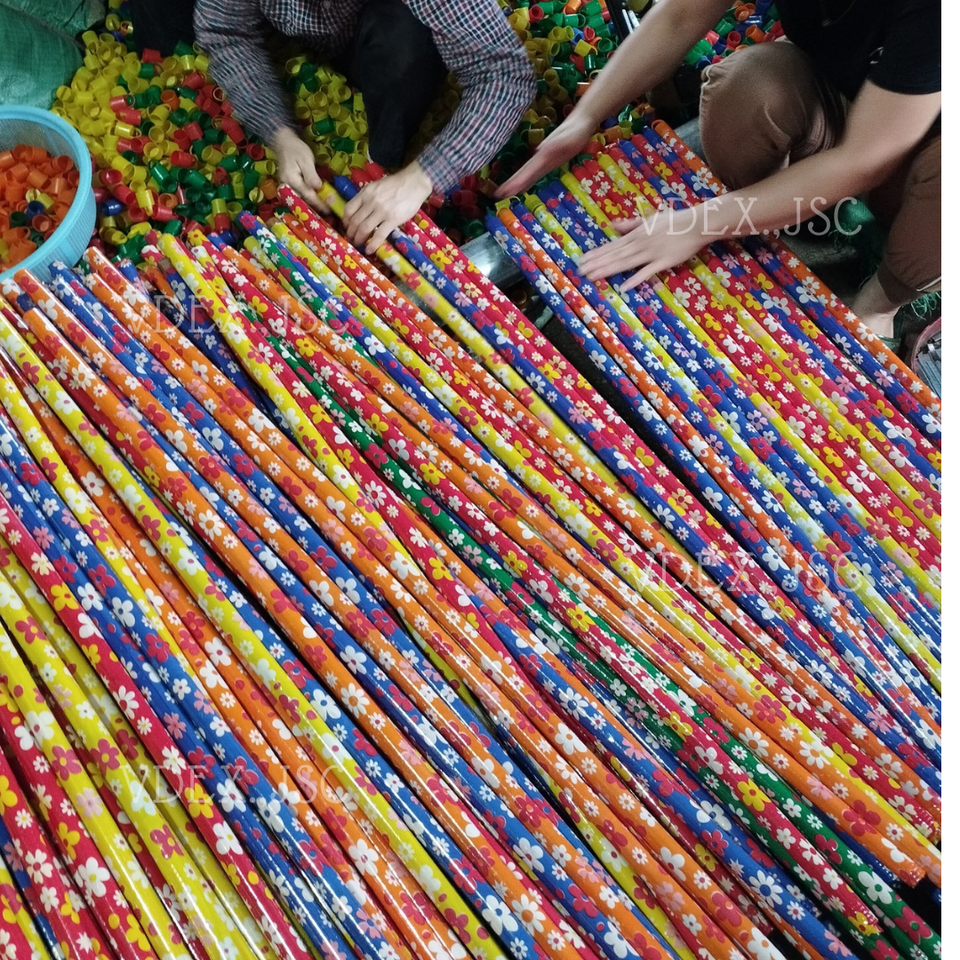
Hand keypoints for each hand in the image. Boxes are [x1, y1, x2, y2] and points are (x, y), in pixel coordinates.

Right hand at [272, 126, 327, 212]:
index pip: (308, 195)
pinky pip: (300, 196)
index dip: (320, 203)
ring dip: (313, 205)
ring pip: (302, 200)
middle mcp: (287, 187)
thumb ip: (311, 175)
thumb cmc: (296, 150)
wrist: (283, 143)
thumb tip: (317, 187)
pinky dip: (309, 200)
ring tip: (326, 209)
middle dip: (317, 207)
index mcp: (291, 181)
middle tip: (330, 212)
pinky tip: (318, 202)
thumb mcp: (306, 159)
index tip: (330, 209)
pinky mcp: (289, 188)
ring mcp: (286, 188)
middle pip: (304, 201)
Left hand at [341, 162, 432, 253]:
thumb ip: (367, 197)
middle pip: (355, 221)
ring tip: (358, 244)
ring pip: (364, 229)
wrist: (414, 183)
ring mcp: (382, 211)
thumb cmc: (396, 184)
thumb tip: (359, 210)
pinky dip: (372, 244)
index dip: (345, 221)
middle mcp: (371, 202)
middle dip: (350, 233)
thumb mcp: (376, 186)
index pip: (349, 209)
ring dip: (358, 239)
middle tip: (351, 239)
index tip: (346, 227)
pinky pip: (379, 235)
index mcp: (365, 193)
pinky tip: (369, 250)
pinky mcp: (393, 220)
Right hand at [495, 114, 595, 197]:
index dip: (515, 182)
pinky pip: (533, 171)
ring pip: (526, 172)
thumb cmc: (577, 131)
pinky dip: (524, 179)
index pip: (526, 171)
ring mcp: (542, 157)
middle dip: (510, 184)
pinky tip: (520, 187)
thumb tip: (541, 151)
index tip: (504, 192)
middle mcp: (540, 156)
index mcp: (544, 154)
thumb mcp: (569, 139)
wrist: (581, 120)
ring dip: (514, 183)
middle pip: (523, 172)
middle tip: (496, 195)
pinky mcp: (546, 158)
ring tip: (502, 194)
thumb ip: (557, 145)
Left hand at [578, 205, 705, 290]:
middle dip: (596, 264)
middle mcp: (640, 243)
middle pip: (615, 255)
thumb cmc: (674, 221)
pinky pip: (648, 272)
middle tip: (580, 272)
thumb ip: (630, 224)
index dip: (596, 254)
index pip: (612, 246)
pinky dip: (636, 279)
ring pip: (626, 263)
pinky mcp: (664, 262)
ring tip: (593, 277)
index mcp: (636, 234)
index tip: (582, 260)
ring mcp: (651, 253)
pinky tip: (624, 287)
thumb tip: (612, 225)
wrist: (697, 223)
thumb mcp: (649, 219)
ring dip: (608, 270)